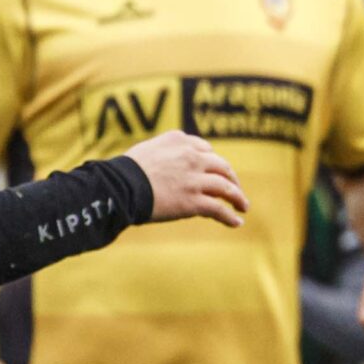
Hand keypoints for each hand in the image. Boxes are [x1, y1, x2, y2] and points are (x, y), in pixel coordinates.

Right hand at [128, 130, 249, 226]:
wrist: (119, 186)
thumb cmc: (125, 172)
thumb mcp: (147, 150)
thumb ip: (164, 152)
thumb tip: (169, 164)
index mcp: (179, 141)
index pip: (206, 150)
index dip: (214, 163)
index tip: (218, 172)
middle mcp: (191, 157)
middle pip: (222, 167)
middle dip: (232, 179)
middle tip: (236, 190)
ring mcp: (195, 179)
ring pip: (226, 188)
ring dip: (238, 198)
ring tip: (243, 207)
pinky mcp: (194, 201)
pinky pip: (219, 209)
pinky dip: (230, 217)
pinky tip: (236, 222)